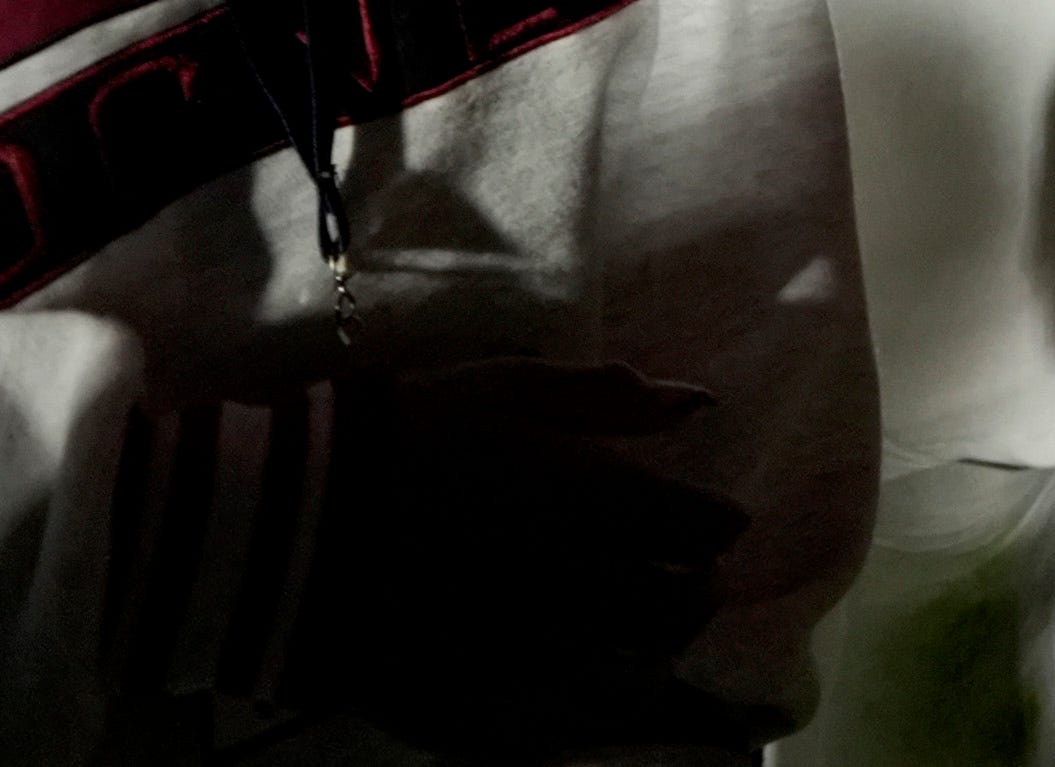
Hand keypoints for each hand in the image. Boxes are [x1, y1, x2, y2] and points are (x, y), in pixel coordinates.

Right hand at [295, 358, 758, 758]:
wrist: (279, 530)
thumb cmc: (401, 439)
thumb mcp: (506, 387)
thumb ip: (607, 397)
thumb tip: (700, 402)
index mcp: (592, 506)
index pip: (707, 532)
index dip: (709, 524)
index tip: (693, 521)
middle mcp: (576, 590)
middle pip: (682, 609)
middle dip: (692, 591)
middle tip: (673, 579)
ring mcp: (527, 660)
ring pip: (638, 683)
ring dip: (652, 658)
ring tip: (634, 639)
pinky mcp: (472, 712)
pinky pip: (565, 733)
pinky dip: (592, 716)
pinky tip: (584, 693)